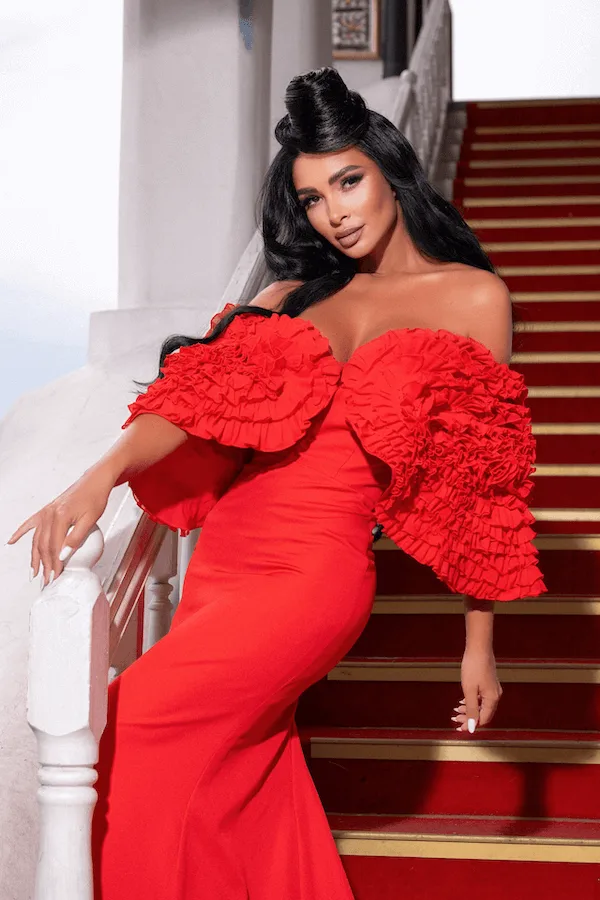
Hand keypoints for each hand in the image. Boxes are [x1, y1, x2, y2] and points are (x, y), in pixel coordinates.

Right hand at [6, 468, 114, 588]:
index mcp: (60, 516)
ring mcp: (45, 512)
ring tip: (34, 571)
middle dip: (45, 565)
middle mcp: (49, 514)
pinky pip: (30, 524)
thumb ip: (76, 538)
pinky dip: (20, 533)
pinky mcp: (46, 510)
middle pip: (43, 545)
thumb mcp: (90, 519)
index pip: (54, 547)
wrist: (94, 481)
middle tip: (47, 579)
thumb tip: (63, 556)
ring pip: (36, 538)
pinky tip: (12, 541)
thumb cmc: (95, 497)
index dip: (54, 564)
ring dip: (34, 556)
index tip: (56, 576)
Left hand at [452, 648, 502, 733]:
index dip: (471, 725)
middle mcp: (495, 696)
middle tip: (455, 720)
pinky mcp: (489, 683)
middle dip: (469, 718)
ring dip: (469, 710)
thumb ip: (471, 710)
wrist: (479, 648)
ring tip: (457, 711)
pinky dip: (472, 702)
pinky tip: (463, 701)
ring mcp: (493, 689)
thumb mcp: (469, 691)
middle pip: (483, 714)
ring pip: (481, 706)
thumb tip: (472, 728)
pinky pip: (482, 698)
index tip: (459, 727)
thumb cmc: (473, 667)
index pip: (483, 719)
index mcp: (492, 699)